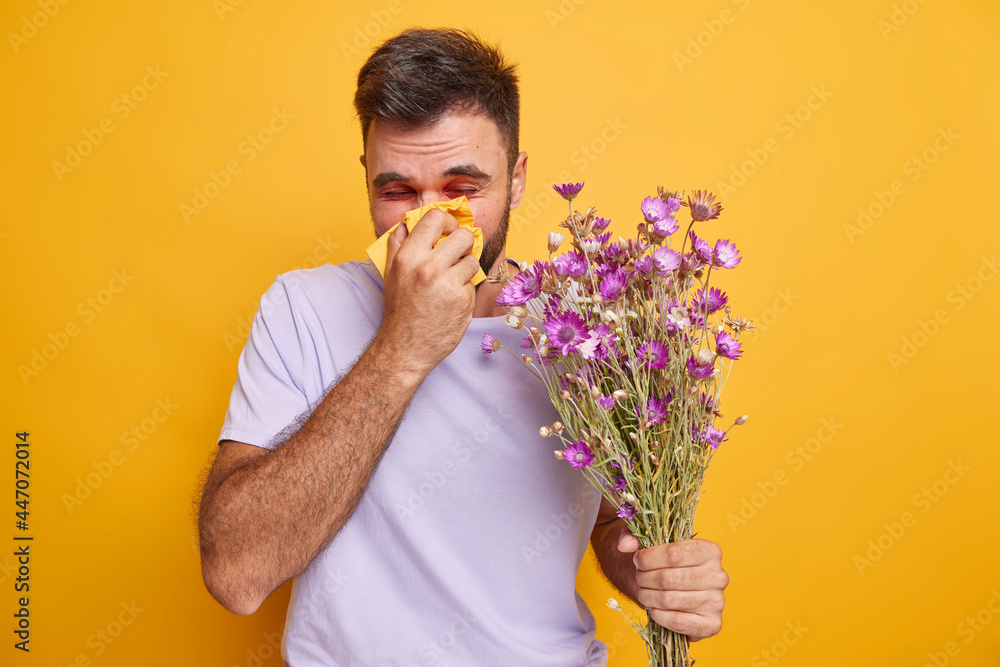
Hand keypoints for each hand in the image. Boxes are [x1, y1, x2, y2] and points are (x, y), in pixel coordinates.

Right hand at [378, 208, 480, 376]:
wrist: (405, 348)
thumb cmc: (399, 309)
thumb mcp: (391, 272)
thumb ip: (399, 243)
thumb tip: (411, 220)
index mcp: (408, 257)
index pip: (435, 218)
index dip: (448, 221)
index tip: (450, 230)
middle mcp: (428, 268)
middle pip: (464, 236)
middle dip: (463, 244)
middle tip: (457, 255)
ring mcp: (448, 285)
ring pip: (472, 261)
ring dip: (465, 270)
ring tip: (450, 283)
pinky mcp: (464, 301)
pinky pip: (473, 284)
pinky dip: (465, 291)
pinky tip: (451, 302)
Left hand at [617, 527, 728, 640]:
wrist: (676, 591)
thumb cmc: (665, 564)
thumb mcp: (650, 542)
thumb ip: (632, 534)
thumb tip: (624, 545)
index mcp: (710, 551)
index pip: (673, 554)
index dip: (648, 558)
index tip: (637, 560)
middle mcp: (719, 576)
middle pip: (668, 578)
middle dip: (645, 579)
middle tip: (639, 578)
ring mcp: (718, 602)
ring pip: (670, 600)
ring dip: (648, 597)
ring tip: (644, 592)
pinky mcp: (712, 624)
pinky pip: (677, 622)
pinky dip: (659, 616)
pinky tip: (654, 609)